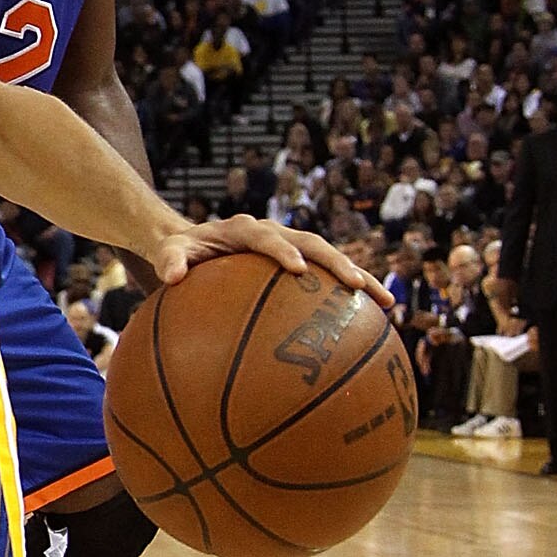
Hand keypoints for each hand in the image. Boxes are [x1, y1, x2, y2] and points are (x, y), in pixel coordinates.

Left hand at [152, 213, 391, 309]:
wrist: (194, 243)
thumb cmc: (180, 251)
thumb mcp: (168, 252)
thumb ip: (169, 260)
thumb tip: (170, 277)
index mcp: (246, 230)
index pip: (269, 238)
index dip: (284, 251)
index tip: (298, 269)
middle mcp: (275, 235)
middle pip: (314, 244)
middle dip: (337, 263)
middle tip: (357, 286)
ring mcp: (290, 249)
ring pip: (331, 261)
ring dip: (359, 279)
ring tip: (388, 304)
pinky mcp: (299, 265)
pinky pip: (327, 282)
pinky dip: (350, 299)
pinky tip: (374, 326)